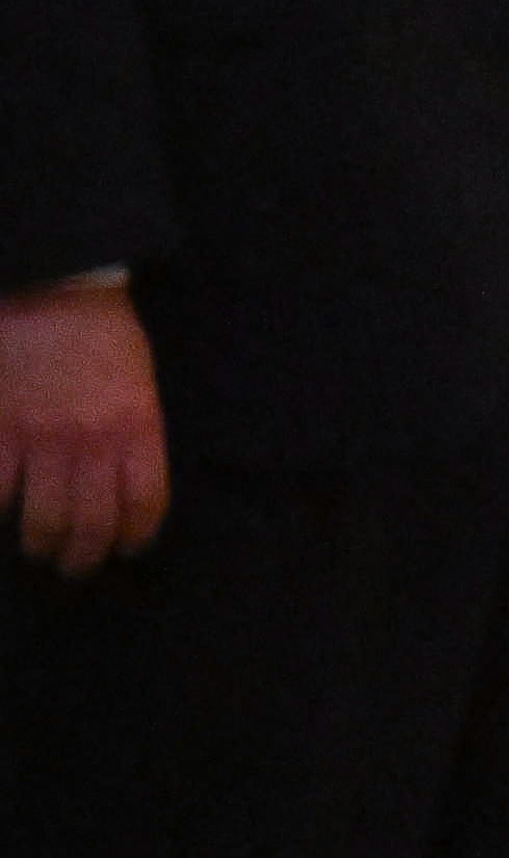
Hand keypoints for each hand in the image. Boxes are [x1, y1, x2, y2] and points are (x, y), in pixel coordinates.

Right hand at [0, 278, 167, 578]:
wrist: (55, 291)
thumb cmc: (103, 336)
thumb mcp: (138, 385)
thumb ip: (133, 435)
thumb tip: (122, 485)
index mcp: (137, 427)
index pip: (145, 502)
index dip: (136, 536)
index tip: (127, 550)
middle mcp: (93, 441)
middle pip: (92, 524)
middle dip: (84, 557)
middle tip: (76, 566)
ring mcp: (42, 438)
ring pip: (42, 519)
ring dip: (41, 545)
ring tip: (39, 550)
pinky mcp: (0, 430)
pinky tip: (2, 518)